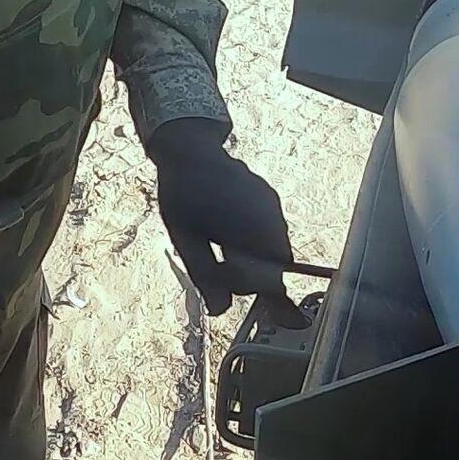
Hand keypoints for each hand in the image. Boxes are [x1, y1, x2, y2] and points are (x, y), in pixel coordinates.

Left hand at [149, 119, 305, 326]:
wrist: (190, 148)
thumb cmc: (183, 193)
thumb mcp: (185, 239)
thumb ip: (206, 276)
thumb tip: (220, 311)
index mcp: (250, 231)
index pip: (268, 280)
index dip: (245, 287)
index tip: (219, 279)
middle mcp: (270, 218)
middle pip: (275, 267)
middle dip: (250, 275)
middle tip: (219, 265)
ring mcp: (273, 207)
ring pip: (276, 249)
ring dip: (253, 258)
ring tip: (221, 244)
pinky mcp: (271, 200)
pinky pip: (272, 232)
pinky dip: (256, 241)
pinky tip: (229, 229)